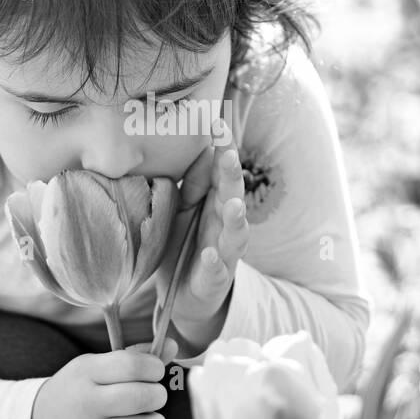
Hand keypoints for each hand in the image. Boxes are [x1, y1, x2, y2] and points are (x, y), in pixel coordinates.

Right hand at [30, 338, 178, 418]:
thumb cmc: (78, 391)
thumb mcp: (96, 367)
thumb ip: (135, 357)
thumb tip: (173, 346)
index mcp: (86, 373)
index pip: (133, 365)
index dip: (154, 367)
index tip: (154, 372)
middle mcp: (86, 404)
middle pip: (143, 397)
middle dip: (158, 395)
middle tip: (151, 397)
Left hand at [154, 129, 249, 354]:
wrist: (187, 296)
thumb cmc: (186, 246)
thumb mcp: (184, 211)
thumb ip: (192, 185)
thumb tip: (201, 150)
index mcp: (216, 204)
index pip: (222, 171)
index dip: (223, 148)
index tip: (217, 122)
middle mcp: (225, 225)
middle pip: (232, 197)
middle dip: (232, 177)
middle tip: (228, 155)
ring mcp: (224, 253)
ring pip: (236, 234)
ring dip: (235, 219)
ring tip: (232, 205)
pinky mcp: (215, 280)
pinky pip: (217, 271)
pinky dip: (215, 263)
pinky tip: (210, 254)